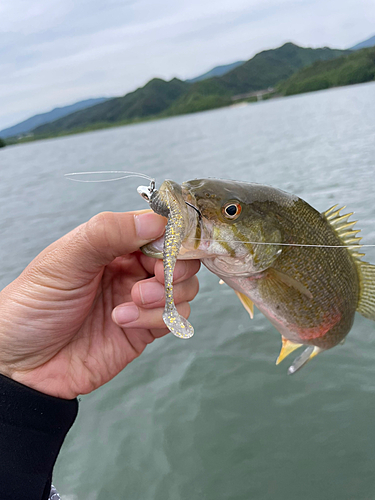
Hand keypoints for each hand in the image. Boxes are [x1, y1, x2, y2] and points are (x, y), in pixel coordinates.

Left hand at [0, 211, 199, 398]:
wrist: (23, 365)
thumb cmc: (34, 305)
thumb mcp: (65, 260)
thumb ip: (107, 233)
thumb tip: (155, 220)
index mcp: (113, 244)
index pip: (159, 228)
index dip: (170, 236)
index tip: (167, 246)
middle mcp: (130, 269)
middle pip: (180, 258)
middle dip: (173, 267)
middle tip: (152, 277)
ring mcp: (140, 299)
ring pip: (184, 288)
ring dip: (165, 294)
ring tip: (133, 300)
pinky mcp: (145, 329)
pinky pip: (175, 317)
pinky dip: (157, 318)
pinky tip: (123, 320)